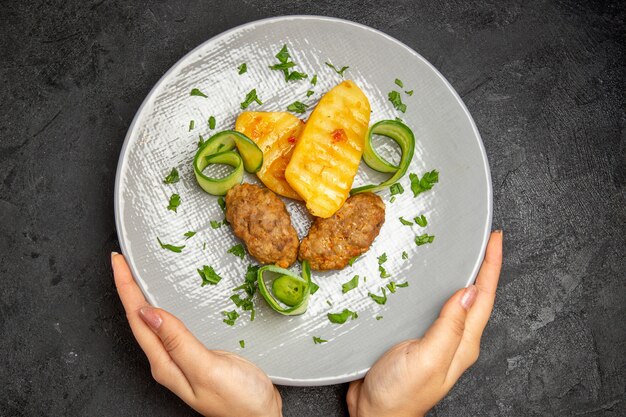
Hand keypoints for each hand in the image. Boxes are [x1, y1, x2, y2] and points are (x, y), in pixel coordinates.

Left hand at [111, 253, 282, 416]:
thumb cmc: (239, 401)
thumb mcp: (207, 369)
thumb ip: (178, 342)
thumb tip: (148, 313)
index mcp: (165, 363)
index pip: (137, 319)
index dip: (126, 288)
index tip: (118, 262)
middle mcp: (168, 361)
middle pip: (140, 318)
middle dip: (127, 289)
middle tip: (121, 261)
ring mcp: (182, 358)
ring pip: (154, 321)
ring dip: (141, 296)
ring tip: (133, 275)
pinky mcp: (197, 354)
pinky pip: (172, 325)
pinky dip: (164, 305)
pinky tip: (165, 300)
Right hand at [347, 231, 502, 416]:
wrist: (375, 414)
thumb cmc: (400, 394)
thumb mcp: (428, 358)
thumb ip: (450, 326)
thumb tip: (469, 291)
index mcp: (463, 343)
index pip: (484, 296)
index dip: (492, 265)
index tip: (496, 239)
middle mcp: (453, 339)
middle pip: (474, 295)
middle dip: (483, 265)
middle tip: (484, 239)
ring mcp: (434, 338)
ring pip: (452, 299)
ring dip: (460, 274)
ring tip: (463, 251)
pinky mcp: (414, 336)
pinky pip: (432, 306)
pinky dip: (435, 287)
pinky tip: (426, 279)